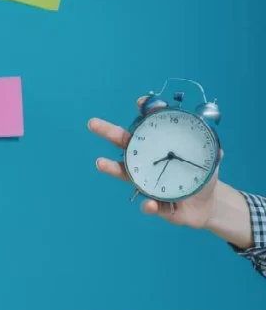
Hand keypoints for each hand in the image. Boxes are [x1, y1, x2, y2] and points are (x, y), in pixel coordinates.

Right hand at [88, 96, 222, 229]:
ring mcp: (146, 184)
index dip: (144, 114)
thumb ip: (212, 153)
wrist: (205, 207)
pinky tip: (151, 203)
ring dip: (112, 168)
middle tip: (92, 123)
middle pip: (125, 146)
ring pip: (126, 174)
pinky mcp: (153, 205)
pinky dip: (148, 205)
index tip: (142, 102)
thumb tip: (218, 148)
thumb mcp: (211, 162)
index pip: (149, 129)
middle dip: (108, 132)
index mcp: (159, 150)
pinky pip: (148, 205)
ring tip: (100, 162)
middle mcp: (146, 164)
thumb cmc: (201, 179)